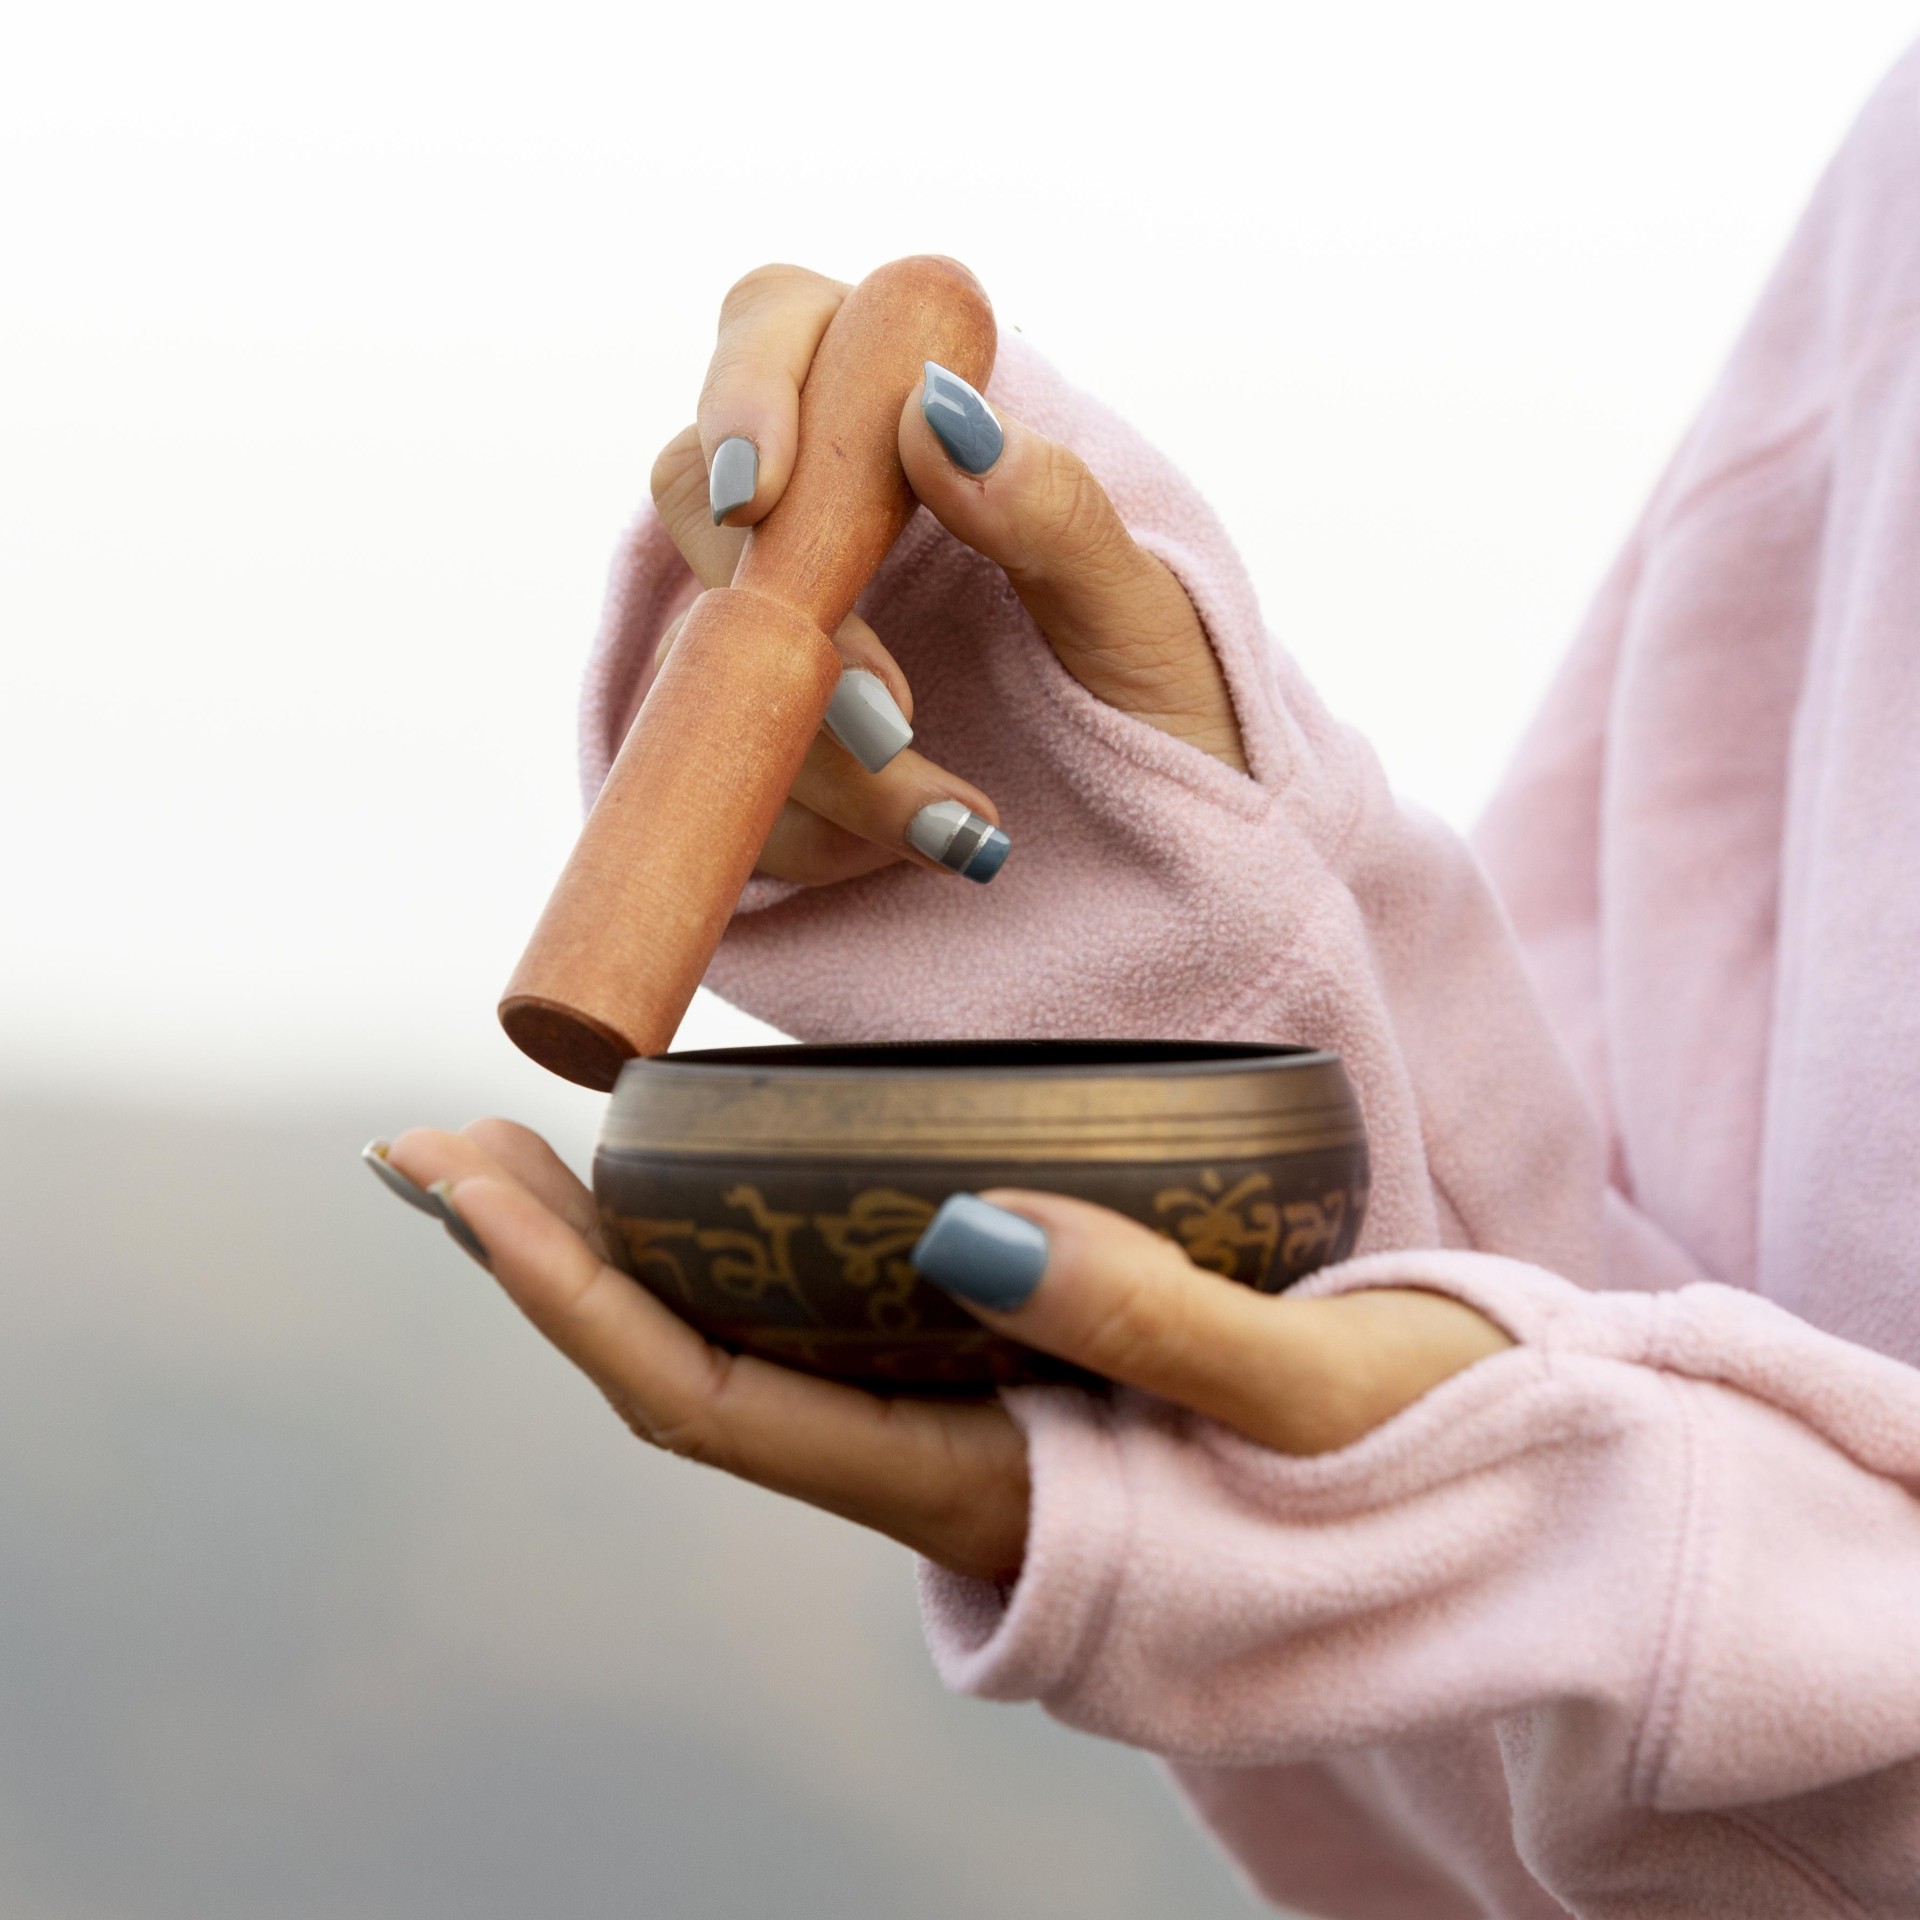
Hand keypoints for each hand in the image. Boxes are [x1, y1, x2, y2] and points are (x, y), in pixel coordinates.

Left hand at [372, 1125, 1511, 1582]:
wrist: (1521, 1518)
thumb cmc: (1441, 1465)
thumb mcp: (1321, 1388)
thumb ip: (1158, 1323)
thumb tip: (966, 1231)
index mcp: (992, 1499)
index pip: (717, 1411)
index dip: (572, 1303)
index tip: (463, 1186)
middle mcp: (949, 1469)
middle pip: (696, 1371)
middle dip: (555, 1262)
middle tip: (438, 1139)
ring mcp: (977, 1419)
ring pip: (756, 1339)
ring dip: (636, 1247)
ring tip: (538, 1132)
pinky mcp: (1024, 1366)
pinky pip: (844, 1306)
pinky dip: (756, 1230)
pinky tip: (730, 1161)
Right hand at [638, 263, 1248, 889]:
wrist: (1174, 840)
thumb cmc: (1168, 703)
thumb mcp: (1140, 616)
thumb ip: (1051, 510)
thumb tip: (939, 412)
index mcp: (919, 423)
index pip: (783, 328)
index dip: (746, 390)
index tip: (763, 492)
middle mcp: (831, 509)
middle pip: (701, 491)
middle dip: (784, 614)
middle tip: (890, 716)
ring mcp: (785, 627)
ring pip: (711, 655)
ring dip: (825, 758)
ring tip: (960, 825)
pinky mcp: (767, 744)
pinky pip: (732, 774)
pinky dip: (820, 832)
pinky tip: (930, 846)